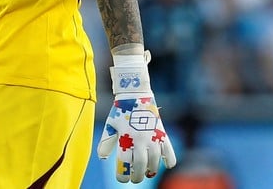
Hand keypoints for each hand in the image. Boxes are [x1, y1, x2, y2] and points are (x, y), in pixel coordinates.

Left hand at [97, 51, 176, 182]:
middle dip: (137, 176)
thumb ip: (106, 142)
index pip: (124, 163)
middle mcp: (140, 139)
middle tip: (135, 179)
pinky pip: (170, 152)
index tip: (122, 179)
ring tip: (147, 172)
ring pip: (155, 162)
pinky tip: (165, 164)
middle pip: (140, 165)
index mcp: (125, 138)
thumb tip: (103, 157)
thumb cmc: (121, 110)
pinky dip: (169, 161)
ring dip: (151, 170)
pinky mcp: (163, 133)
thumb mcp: (111, 124)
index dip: (122, 175)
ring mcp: (153, 137)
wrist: (136, 93)